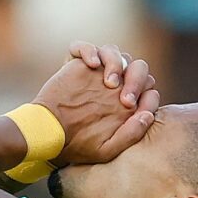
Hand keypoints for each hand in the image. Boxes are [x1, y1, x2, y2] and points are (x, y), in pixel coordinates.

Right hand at [37, 44, 158, 165]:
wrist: (47, 135)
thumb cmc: (77, 145)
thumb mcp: (106, 150)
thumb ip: (131, 135)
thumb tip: (147, 115)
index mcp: (126, 103)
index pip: (149, 89)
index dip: (148, 95)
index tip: (134, 107)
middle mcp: (114, 84)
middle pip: (138, 67)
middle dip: (137, 80)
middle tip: (125, 99)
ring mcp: (95, 73)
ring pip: (114, 52)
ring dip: (116, 62)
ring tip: (108, 82)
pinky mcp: (76, 65)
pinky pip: (84, 47)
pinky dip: (89, 50)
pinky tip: (91, 65)